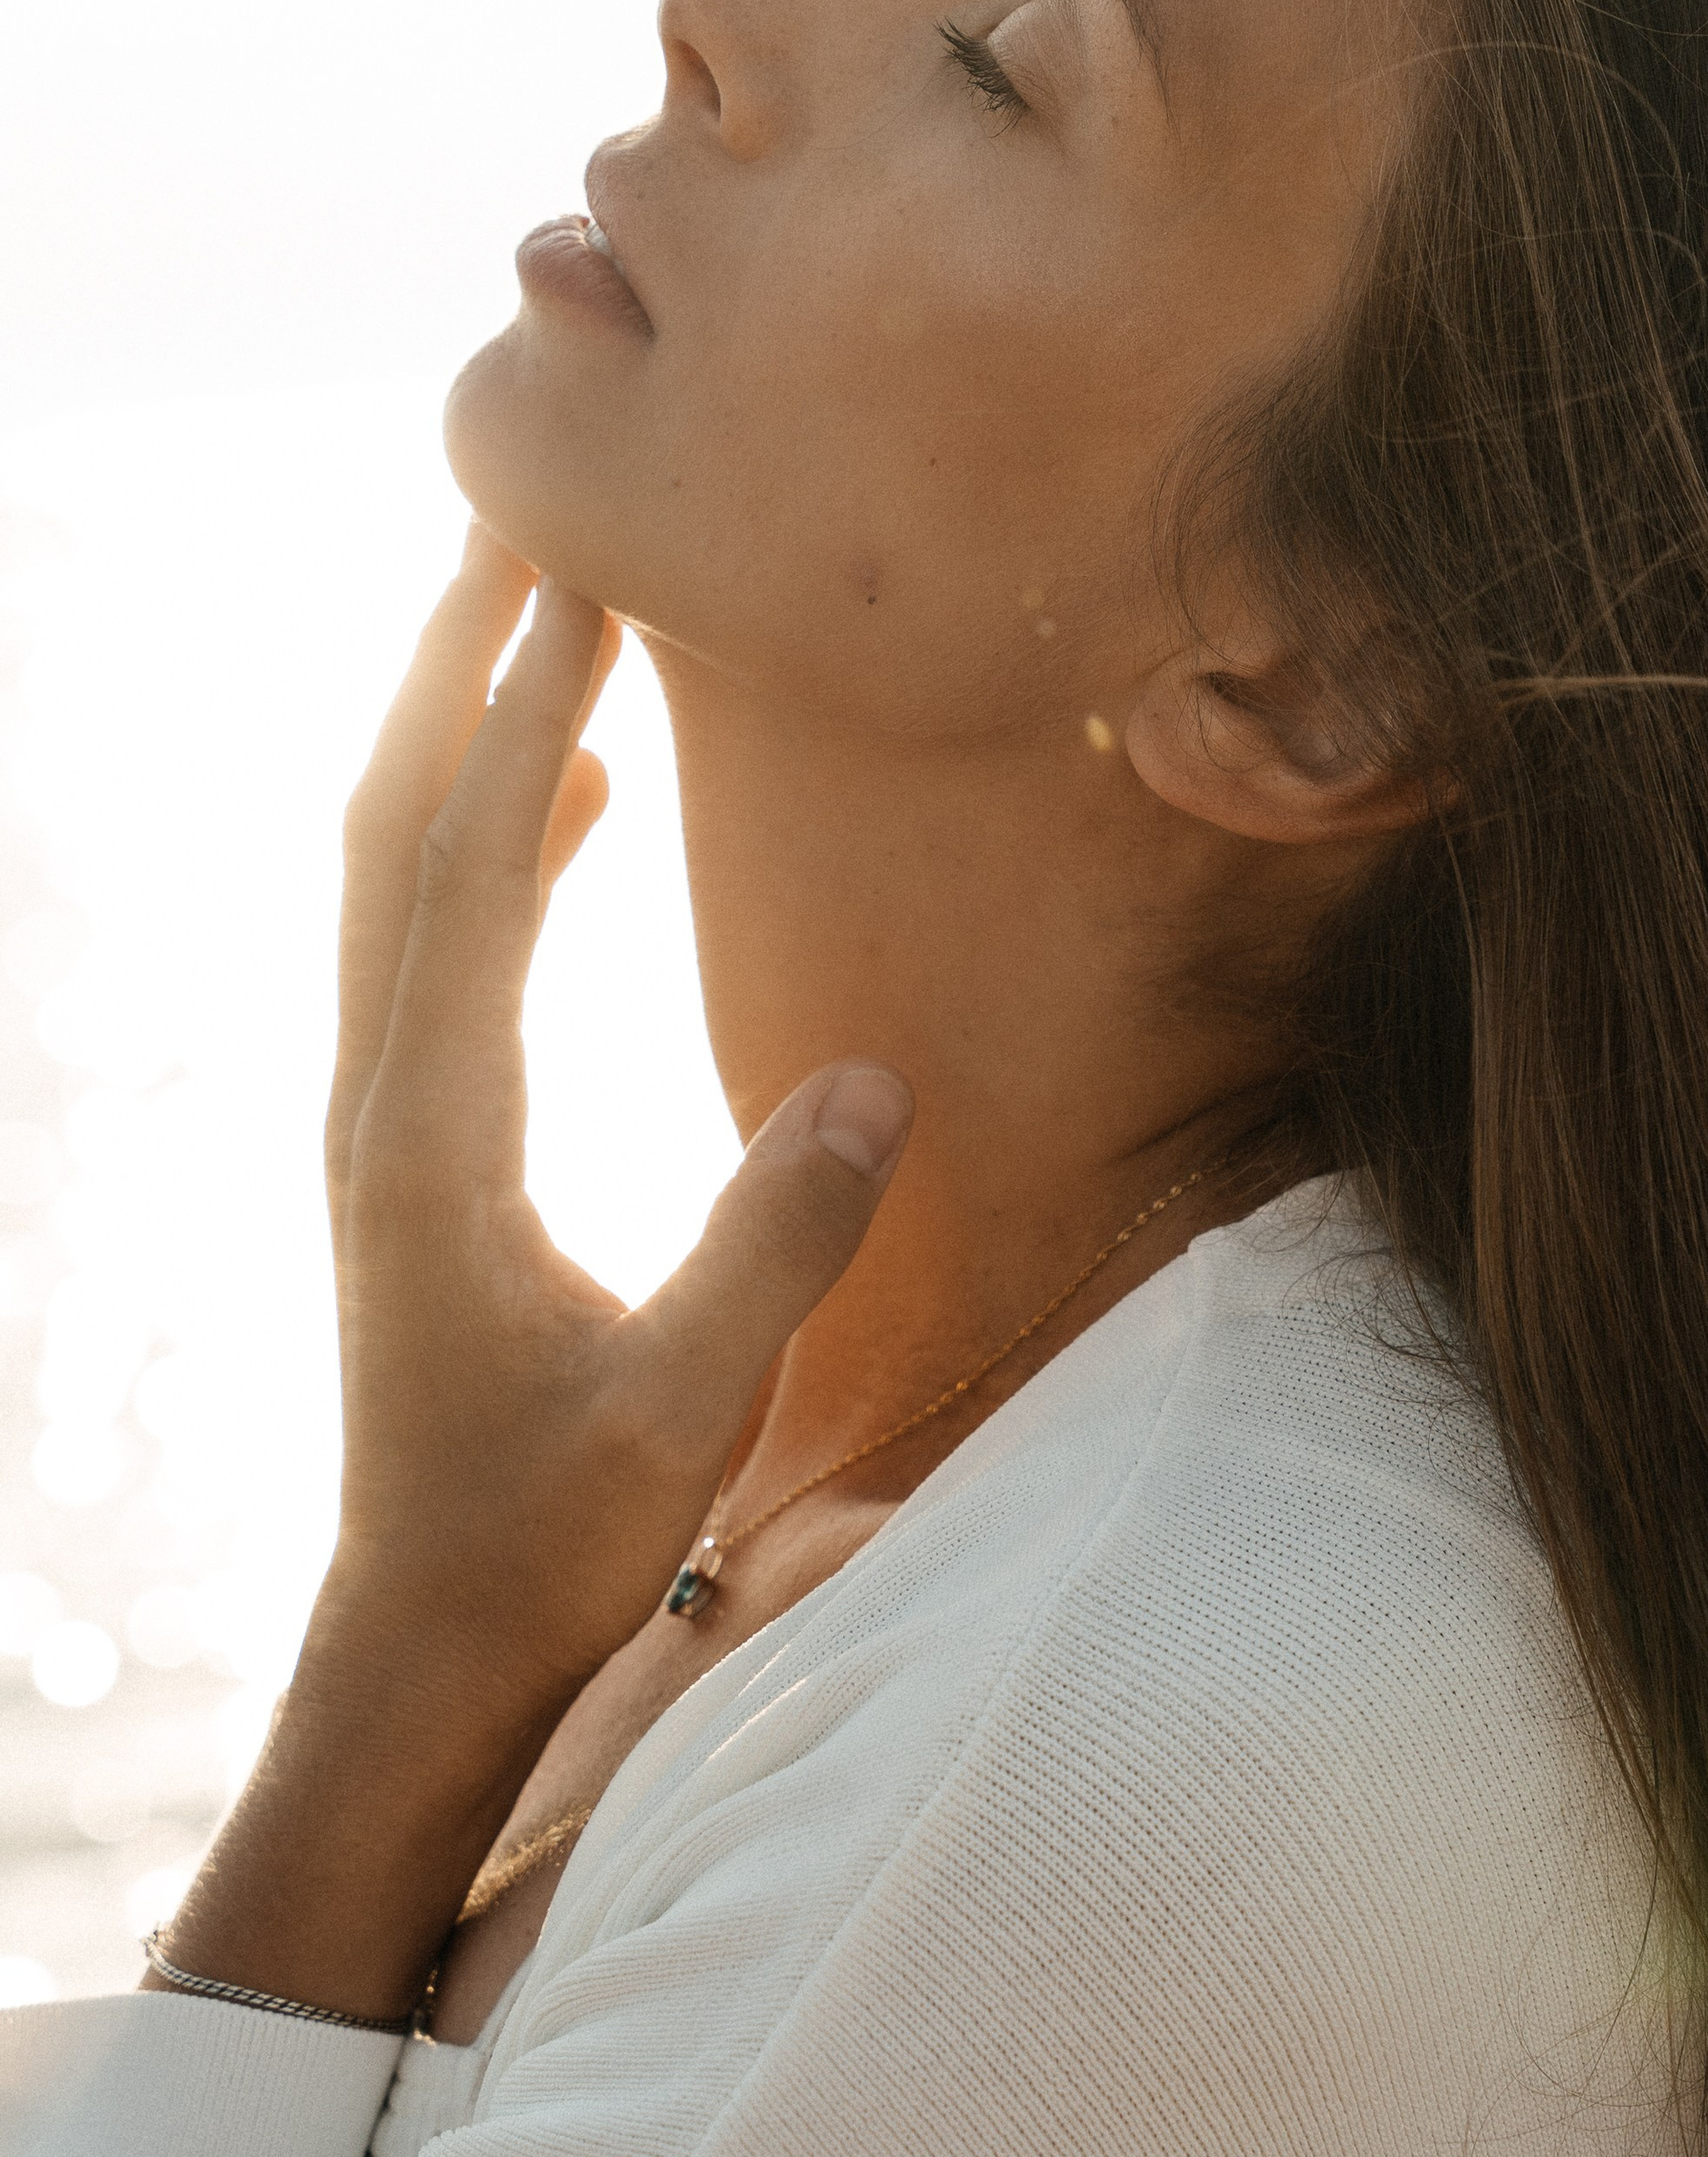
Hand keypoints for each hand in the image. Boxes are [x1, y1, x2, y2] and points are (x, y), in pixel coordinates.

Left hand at [323, 523, 912, 1719]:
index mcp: (433, 1140)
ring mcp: (385, 1116)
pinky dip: (482, 827)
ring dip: (452, 729)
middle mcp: (383, 1102)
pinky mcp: (413, 1140)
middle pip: (391, 829)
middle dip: (450, 665)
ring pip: (394, 871)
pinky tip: (562, 795)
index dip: (522, 714)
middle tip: (517, 516)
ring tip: (533, 609)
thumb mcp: (678, 1405)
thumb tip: (874, 1079)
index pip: (472, 876)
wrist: (415, 1640)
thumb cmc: (539, 1536)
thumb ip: (772, 1244)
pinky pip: (431, 935)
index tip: (578, 572)